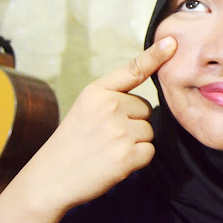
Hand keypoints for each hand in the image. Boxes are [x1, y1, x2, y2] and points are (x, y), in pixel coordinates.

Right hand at [27, 36, 176, 211]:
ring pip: (149, 130)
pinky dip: (137, 160)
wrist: (49, 179)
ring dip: (135, 143)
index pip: (133, 70)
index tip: (172, 42)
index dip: (155, 55)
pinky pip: (150, 151)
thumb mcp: (85, 108)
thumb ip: (112, 98)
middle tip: (105, 137)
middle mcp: (109, 107)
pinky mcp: (127, 155)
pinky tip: (114, 163)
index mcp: (97, 92)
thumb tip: (146, 104)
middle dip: (133, 123)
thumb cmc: (71, 143)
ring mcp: (119, 131)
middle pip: (146, 109)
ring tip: (107, 150)